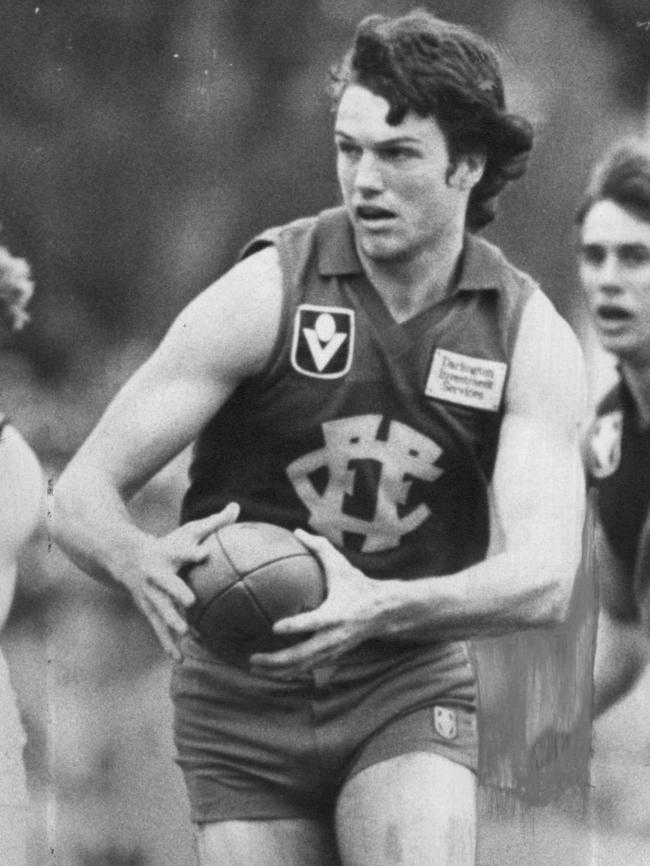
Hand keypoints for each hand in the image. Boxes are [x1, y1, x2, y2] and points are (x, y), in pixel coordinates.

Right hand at [121, 503, 238, 659]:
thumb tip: (237, 506)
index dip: (193, 552)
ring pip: (160, 609)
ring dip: (170, 622)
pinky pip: (157, 628)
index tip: (203, 553)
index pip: (183, 551)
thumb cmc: (167, 545)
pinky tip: (178, 660)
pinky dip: (167, 644)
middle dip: (177, 592)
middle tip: (191, 602)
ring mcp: (150, 594)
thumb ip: (214, 522)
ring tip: (184, 634)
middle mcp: (157, 574)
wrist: (125, 558)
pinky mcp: (148, 609)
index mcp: (170, 555)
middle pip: (167, 584)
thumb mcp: (187, 531)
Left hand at [249, 528, 387, 677]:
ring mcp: (333, 650)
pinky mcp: (332, 656)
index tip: (274, 627)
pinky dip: (289, 671)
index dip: (295, 626)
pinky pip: (308, 667)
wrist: (384, 611)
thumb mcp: (341, 565)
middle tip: (252, 658)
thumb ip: (319, 547)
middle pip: (303, 655)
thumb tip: (296, 530)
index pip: (313, 622)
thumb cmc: (358, 585)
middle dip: (276, 660)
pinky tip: (271, 670)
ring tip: (254, 667)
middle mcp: (333, 636)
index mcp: (335, 614)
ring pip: (303, 666)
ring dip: (278, 670)